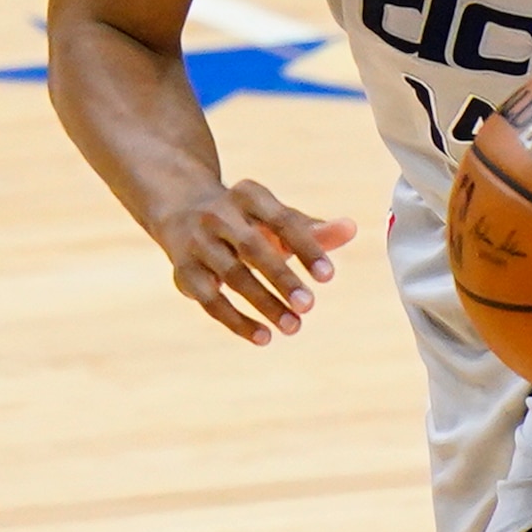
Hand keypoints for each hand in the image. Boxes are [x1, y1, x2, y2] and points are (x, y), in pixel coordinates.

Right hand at [155, 178, 353, 343]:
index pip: (281, 220)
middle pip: (251, 247)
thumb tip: (352, 229)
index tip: (329, 277)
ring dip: (263, 303)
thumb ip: (313, 230)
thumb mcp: (275, 219)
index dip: (305, 247)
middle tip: (310, 305)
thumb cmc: (244, 220)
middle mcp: (218, 214)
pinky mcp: (183, 271)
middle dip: (281, 278)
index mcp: (248, 195)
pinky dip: (237, 321)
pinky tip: (264, 337)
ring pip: (232, 275)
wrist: (180, 209)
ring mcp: (197, 242)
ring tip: (294, 327)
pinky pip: (210, 299)